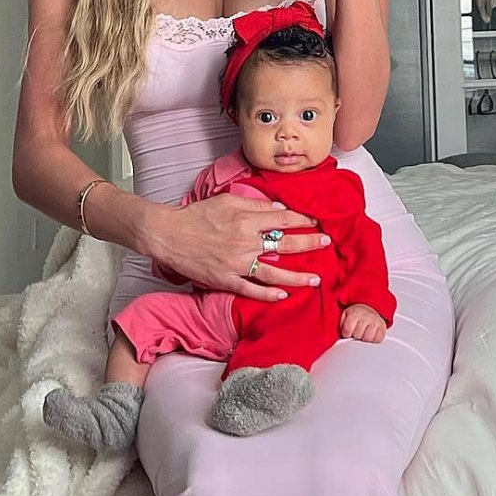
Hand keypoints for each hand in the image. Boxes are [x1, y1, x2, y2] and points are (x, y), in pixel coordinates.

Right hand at [148, 194, 328, 302]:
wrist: (168, 235)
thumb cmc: (195, 215)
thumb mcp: (226, 200)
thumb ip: (253, 204)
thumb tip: (277, 208)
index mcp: (245, 220)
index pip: (282, 218)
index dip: (302, 219)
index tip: (317, 221)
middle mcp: (244, 242)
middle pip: (284, 243)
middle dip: (309, 243)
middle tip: (327, 243)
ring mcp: (236, 263)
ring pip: (273, 272)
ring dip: (297, 276)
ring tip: (316, 279)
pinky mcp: (225, 280)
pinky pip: (251, 289)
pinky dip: (268, 294)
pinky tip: (283, 295)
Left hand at [340, 304, 386, 342]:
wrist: (368, 307)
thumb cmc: (355, 314)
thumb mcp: (345, 316)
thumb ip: (341, 325)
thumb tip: (339, 337)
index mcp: (355, 313)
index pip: (348, 330)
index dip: (346, 333)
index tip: (348, 331)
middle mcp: (366, 316)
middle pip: (358, 335)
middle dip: (355, 335)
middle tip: (356, 330)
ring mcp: (375, 321)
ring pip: (368, 338)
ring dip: (364, 338)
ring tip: (363, 332)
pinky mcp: (383, 327)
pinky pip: (378, 339)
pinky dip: (373, 339)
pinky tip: (370, 333)